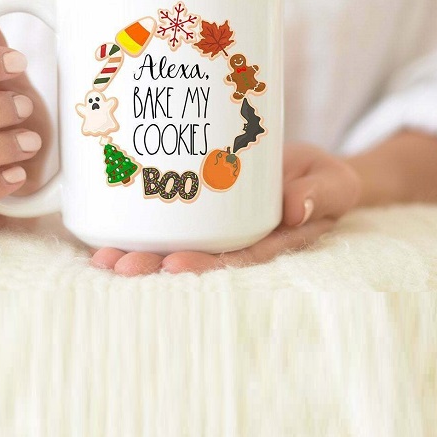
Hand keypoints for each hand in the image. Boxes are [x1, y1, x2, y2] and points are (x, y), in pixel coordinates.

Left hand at [91, 143, 362, 274]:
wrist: (307, 169)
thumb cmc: (322, 180)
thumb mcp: (334, 183)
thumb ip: (322, 193)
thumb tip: (296, 209)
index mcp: (269, 243)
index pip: (235, 259)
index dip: (205, 265)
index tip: (173, 266)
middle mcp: (237, 241)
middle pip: (195, 256)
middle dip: (156, 265)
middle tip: (119, 266)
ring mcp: (217, 226)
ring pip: (176, 243)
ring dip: (139, 251)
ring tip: (102, 258)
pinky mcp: (202, 208)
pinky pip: (172, 220)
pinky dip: (141, 226)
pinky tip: (107, 230)